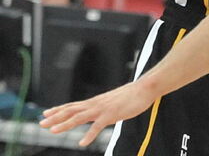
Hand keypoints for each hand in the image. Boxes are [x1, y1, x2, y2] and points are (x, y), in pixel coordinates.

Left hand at [39, 81, 154, 146]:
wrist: (144, 88)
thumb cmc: (130, 96)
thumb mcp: (112, 102)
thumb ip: (102, 107)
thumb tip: (97, 113)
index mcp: (95, 102)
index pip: (73, 106)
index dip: (58, 110)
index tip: (46, 114)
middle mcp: (95, 104)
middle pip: (72, 111)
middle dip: (56, 117)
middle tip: (41, 123)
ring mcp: (103, 109)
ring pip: (80, 117)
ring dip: (66, 124)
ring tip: (53, 131)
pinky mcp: (112, 114)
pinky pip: (98, 126)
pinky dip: (89, 135)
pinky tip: (82, 143)